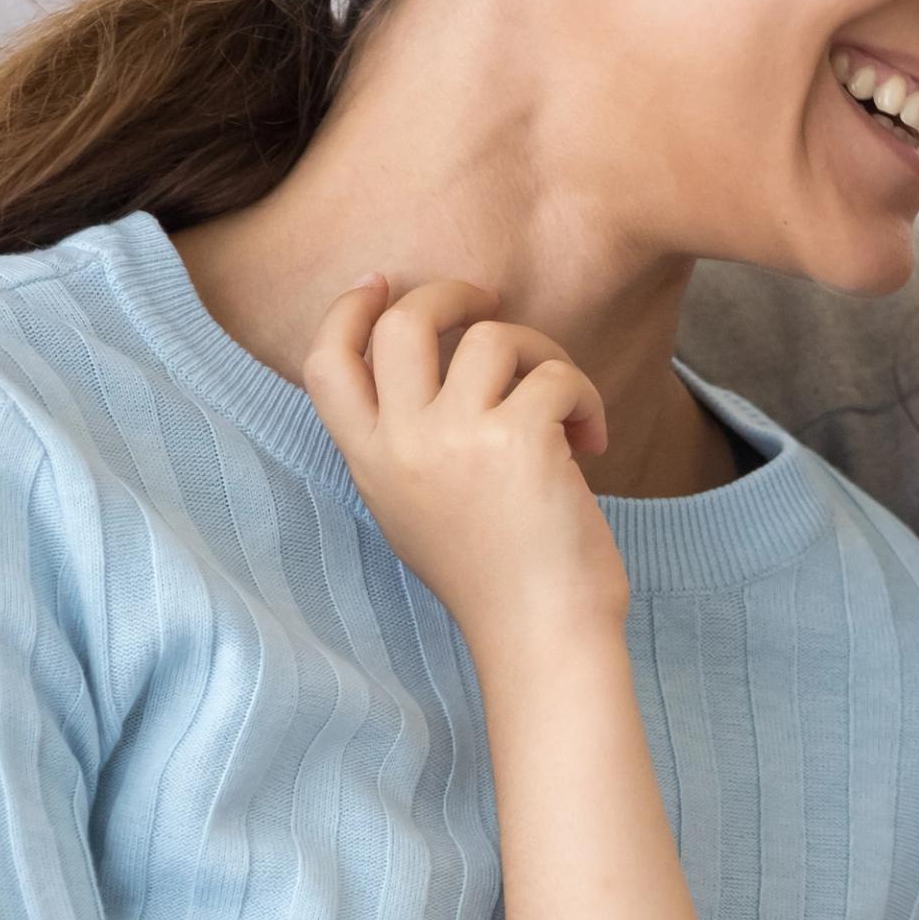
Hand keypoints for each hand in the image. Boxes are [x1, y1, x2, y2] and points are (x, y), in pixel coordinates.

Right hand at [300, 275, 621, 644]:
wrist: (541, 636)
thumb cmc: (497, 580)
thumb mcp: (418, 513)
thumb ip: (406, 449)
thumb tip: (430, 378)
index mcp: (369, 464)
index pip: (326, 363)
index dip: (348, 311)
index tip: (380, 283)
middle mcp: (400, 445)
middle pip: (404, 322)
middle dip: (450, 295)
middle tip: (488, 303)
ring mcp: (455, 439)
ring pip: (492, 337)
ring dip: (541, 356)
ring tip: (565, 406)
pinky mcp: (517, 439)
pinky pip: (555, 375)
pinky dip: (585, 397)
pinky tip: (592, 441)